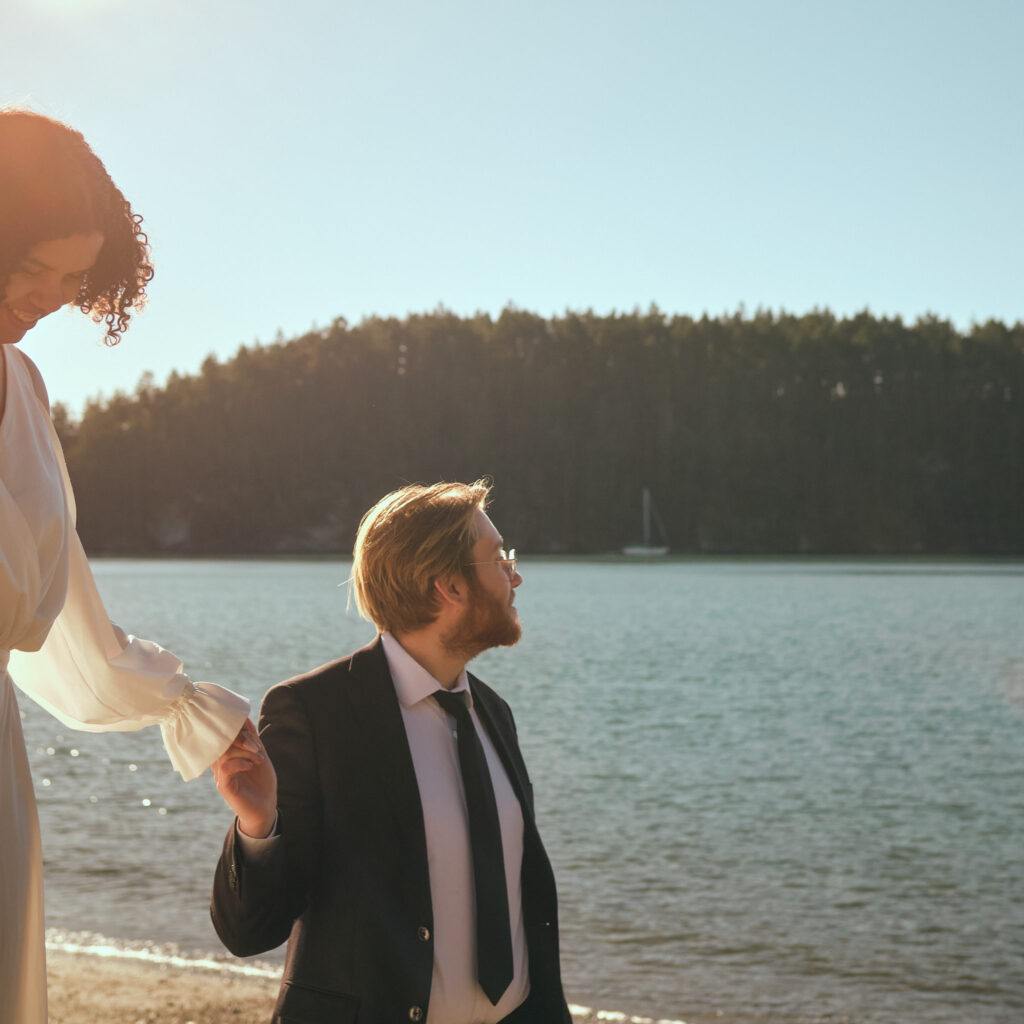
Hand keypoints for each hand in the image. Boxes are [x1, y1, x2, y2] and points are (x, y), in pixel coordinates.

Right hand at [212, 717, 277, 838]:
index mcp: (227, 756)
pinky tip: (251, 765)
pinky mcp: (225, 787)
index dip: (235, 728)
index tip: (247, 726)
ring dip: (244, 751)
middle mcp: (221, 765)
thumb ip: (252, 739)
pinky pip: (226, 769)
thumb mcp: (259, 755)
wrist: (266, 806)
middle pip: (222, 743)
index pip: (222, 736)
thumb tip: (245, 718)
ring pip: (224, 754)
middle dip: (241, 738)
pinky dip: (240, 762)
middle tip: (257, 746)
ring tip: (258, 758)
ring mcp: (221, 776)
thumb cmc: (262, 781)